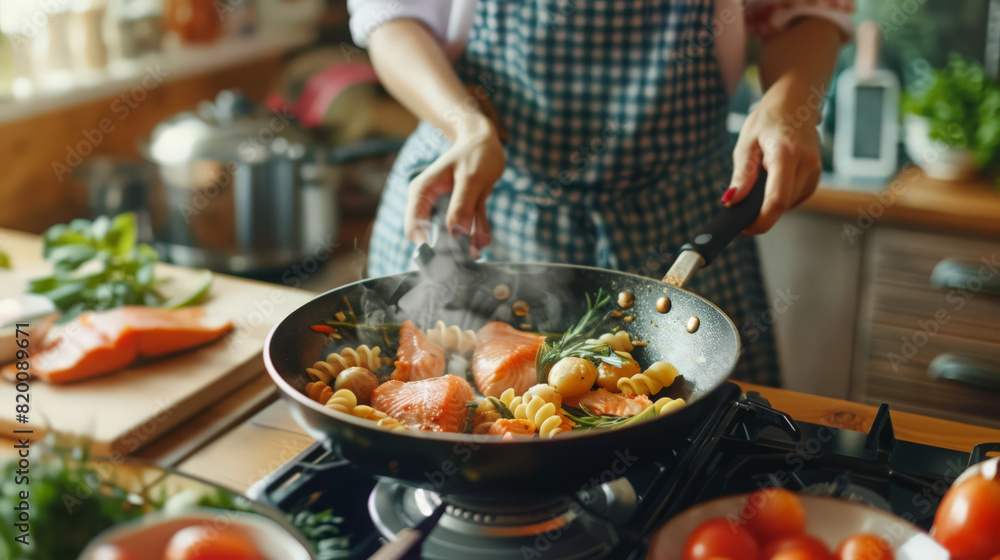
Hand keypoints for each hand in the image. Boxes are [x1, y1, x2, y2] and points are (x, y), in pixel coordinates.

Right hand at [404, 114, 504, 250]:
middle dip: (451, 247)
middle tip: (469, 253)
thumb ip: (462, 206)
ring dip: (468, 243)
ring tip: (480, 245)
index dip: (427, 245)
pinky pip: (468, 230)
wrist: (485, 141)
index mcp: (422, 192)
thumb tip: (456, 234)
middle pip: (432, 236)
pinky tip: (484, 237)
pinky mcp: (462, 211)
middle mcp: (430, 203)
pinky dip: (477, 234)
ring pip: (453, 237)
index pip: (413, 227)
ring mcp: (446, 208)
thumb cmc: (475, 153)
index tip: (448, 254)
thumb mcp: (470, 178)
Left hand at [724, 81, 822, 233]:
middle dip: (759, 210)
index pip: (776, 200)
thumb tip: (732, 202)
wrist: (797, 102)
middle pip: (781, 205)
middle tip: (741, 199)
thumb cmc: (768, 119)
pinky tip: (773, 178)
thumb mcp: (746, 143)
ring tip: (760, 177)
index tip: (744, 228)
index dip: (760, 221)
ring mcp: (815, 171)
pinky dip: (779, 195)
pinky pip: (794, 198)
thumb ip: (741, 175)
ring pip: (787, 204)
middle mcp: (807, 164)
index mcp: (786, 153)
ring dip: (769, 201)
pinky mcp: (816, 177)